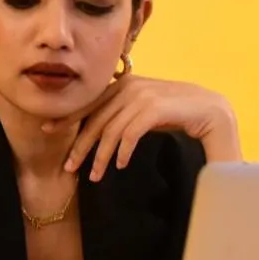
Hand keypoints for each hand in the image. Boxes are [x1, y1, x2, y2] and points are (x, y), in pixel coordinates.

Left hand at [45, 75, 241, 181]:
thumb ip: (122, 111)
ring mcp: (142, 96)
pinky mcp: (154, 108)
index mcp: (124, 83)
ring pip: (110, 130)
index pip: (89, 102)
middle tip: (68, 167)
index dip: (68, 117)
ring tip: (94, 176)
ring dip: (101, 157)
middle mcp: (129, 86)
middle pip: (95, 118)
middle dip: (79, 145)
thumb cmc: (176, 112)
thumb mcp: (144, 109)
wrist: (210, 110)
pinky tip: (120, 166)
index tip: (48, 131)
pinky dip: (123, 151)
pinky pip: (130, 134)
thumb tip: (97, 127)